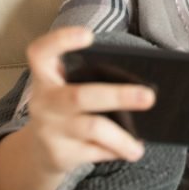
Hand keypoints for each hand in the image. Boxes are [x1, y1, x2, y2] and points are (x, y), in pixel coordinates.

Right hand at [0, 27, 156, 189]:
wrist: (38, 152)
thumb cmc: (64, 109)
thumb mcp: (66, 89)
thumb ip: (90, 80)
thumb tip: (140, 83)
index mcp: (46, 76)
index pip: (41, 53)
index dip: (61, 40)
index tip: (88, 35)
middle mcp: (44, 102)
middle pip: (79, 96)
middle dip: (118, 96)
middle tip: (149, 97)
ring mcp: (49, 129)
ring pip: (93, 129)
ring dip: (122, 138)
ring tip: (139, 146)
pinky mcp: (59, 154)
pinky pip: (94, 152)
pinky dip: (115, 151)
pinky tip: (129, 150)